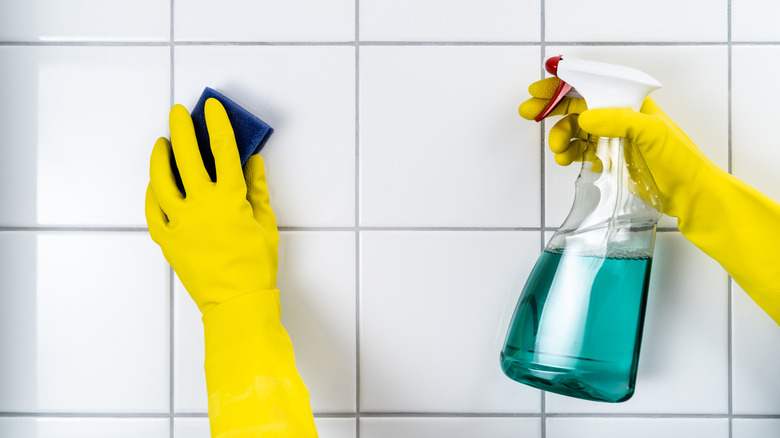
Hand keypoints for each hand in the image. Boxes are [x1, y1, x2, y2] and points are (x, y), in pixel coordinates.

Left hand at [145, 99, 278, 313]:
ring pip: (161, 180)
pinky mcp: (168, 239)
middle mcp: (201, 205)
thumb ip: (258, 189)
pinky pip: (152, 210)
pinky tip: (154, 184)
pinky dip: (152, 193)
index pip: (223, 150)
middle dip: (182, 129)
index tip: (212, 108)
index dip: (218, 124)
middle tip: (179, 114)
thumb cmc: (255, 266)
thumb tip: (254, 163)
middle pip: (187, 156)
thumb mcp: (266, 223)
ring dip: (160, 157)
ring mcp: (180, 222)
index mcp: (230, 199)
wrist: (237, 301)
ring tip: (161, 143)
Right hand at [520, 77, 779, 324]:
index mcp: (630, 103)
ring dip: (560, 136)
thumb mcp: (653, 133)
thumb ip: (619, 120)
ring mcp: (612, 138)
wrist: (688, 195)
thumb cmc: (679, 160)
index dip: (564, 84)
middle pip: (577, 106)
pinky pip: (580, 151)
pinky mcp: (608, 159)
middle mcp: (619, 117)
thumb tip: (585, 116)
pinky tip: (565, 160)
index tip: (541, 90)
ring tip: (558, 149)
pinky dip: (568, 154)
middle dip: (551, 108)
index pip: (592, 86)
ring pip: (574, 130)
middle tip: (529, 112)